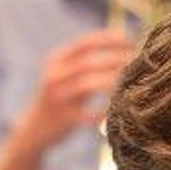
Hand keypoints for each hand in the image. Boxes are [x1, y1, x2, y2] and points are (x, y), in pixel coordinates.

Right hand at [20, 30, 140, 149]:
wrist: (35, 129)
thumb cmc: (61, 99)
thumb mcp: (68, 75)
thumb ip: (88, 62)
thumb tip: (123, 48)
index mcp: (57, 60)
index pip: (85, 43)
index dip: (108, 39)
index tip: (130, 40)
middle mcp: (54, 75)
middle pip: (88, 62)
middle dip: (115, 59)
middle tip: (136, 62)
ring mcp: (57, 98)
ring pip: (87, 85)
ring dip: (111, 81)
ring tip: (130, 82)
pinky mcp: (63, 120)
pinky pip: (87, 115)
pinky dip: (104, 111)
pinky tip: (118, 110)